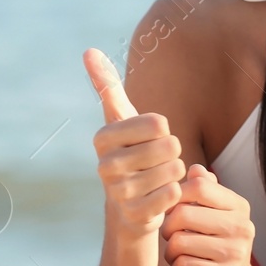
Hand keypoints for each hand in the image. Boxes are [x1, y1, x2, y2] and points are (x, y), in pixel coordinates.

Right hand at [85, 48, 184, 235]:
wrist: (130, 207)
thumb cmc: (132, 155)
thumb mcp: (121, 119)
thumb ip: (107, 86)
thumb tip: (88, 50)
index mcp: (103, 137)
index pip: (158, 122)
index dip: (163, 131)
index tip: (149, 140)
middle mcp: (105, 165)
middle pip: (170, 145)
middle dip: (173, 153)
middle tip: (158, 163)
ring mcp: (118, 193)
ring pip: (175, 169)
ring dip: (176, 173)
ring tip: (159, 179)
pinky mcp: (135, 215)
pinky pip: (175, 194)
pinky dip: (177, 193)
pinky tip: (162, 197)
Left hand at [161, 164, 258, 265]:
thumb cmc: (219, 248)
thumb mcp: (216, 217)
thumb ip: (206, 192)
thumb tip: (194, 168)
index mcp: (239, 207)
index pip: (198, 186)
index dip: (176, 196)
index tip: (173, 210)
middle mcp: (242, 227)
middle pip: (183, 213)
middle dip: (168, 227)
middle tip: (172, 237)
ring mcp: (235, 252)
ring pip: (179, 241)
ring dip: (171, 251)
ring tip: (179, 255)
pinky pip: (183, 265)